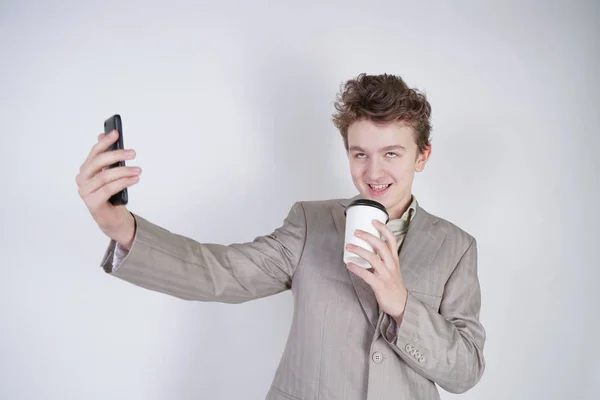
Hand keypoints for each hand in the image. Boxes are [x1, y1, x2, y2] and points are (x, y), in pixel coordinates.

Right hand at [76, 130, 140, 249]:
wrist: (112, 218)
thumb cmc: (112, 195)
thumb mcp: (111, 174)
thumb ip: (107, 158)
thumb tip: (103, 135)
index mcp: (85, 170)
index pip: (94, 153)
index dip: (105, 142)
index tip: (116, 132)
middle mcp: (82, 180)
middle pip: (98, 163)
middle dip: (116, 155)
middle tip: (133, 153)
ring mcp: (85, 192)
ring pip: (105, 177)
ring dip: (124, 171)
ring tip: (138, 170)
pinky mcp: (92, 203)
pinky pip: (109, 189)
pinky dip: (123, 183)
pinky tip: (135, 179)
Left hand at [345, 219, 407, 321]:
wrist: (401, 304)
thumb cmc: (393, 285)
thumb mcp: (392, 268)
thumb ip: (383, 258)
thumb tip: (367, 247)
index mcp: (394, 259)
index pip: (391, 239)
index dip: (383, 228)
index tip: (373, 220)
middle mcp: (391, 265)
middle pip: (381, 245)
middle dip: (367, 236)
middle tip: (356, 231)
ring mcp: (386, 275)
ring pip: (373, 258)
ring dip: (359, 250)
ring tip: (348, 246)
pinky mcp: (379, 285)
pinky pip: (367, 275)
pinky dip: (356, 269)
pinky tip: (348, 264)